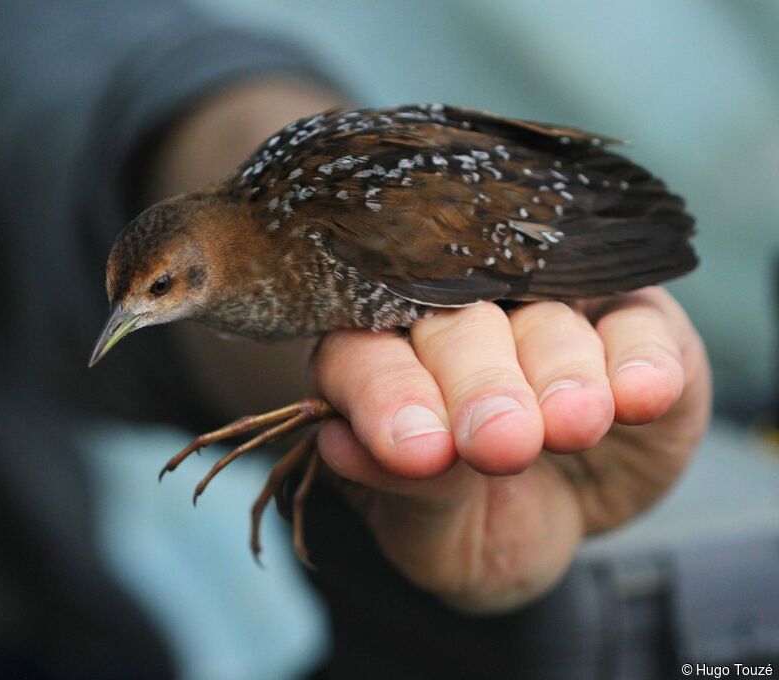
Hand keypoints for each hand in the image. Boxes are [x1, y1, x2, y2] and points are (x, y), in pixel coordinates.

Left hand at [314, 287, 709, 613]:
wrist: (563, 528)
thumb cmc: (472, 523)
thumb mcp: (433, 538)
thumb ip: (400, 491)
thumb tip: (340, 444)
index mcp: (381, 359)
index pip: (363, 354)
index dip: (388, 393)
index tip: (417, 450)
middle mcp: (456, 319)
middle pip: (456, 324)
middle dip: (479, 384)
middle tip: (503, 442)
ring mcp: (545, 311)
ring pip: (546, 317)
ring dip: (560, 370)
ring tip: (572, 424)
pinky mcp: (631, 321)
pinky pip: (638, 323)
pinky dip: (640, 356)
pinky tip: (640, 396)